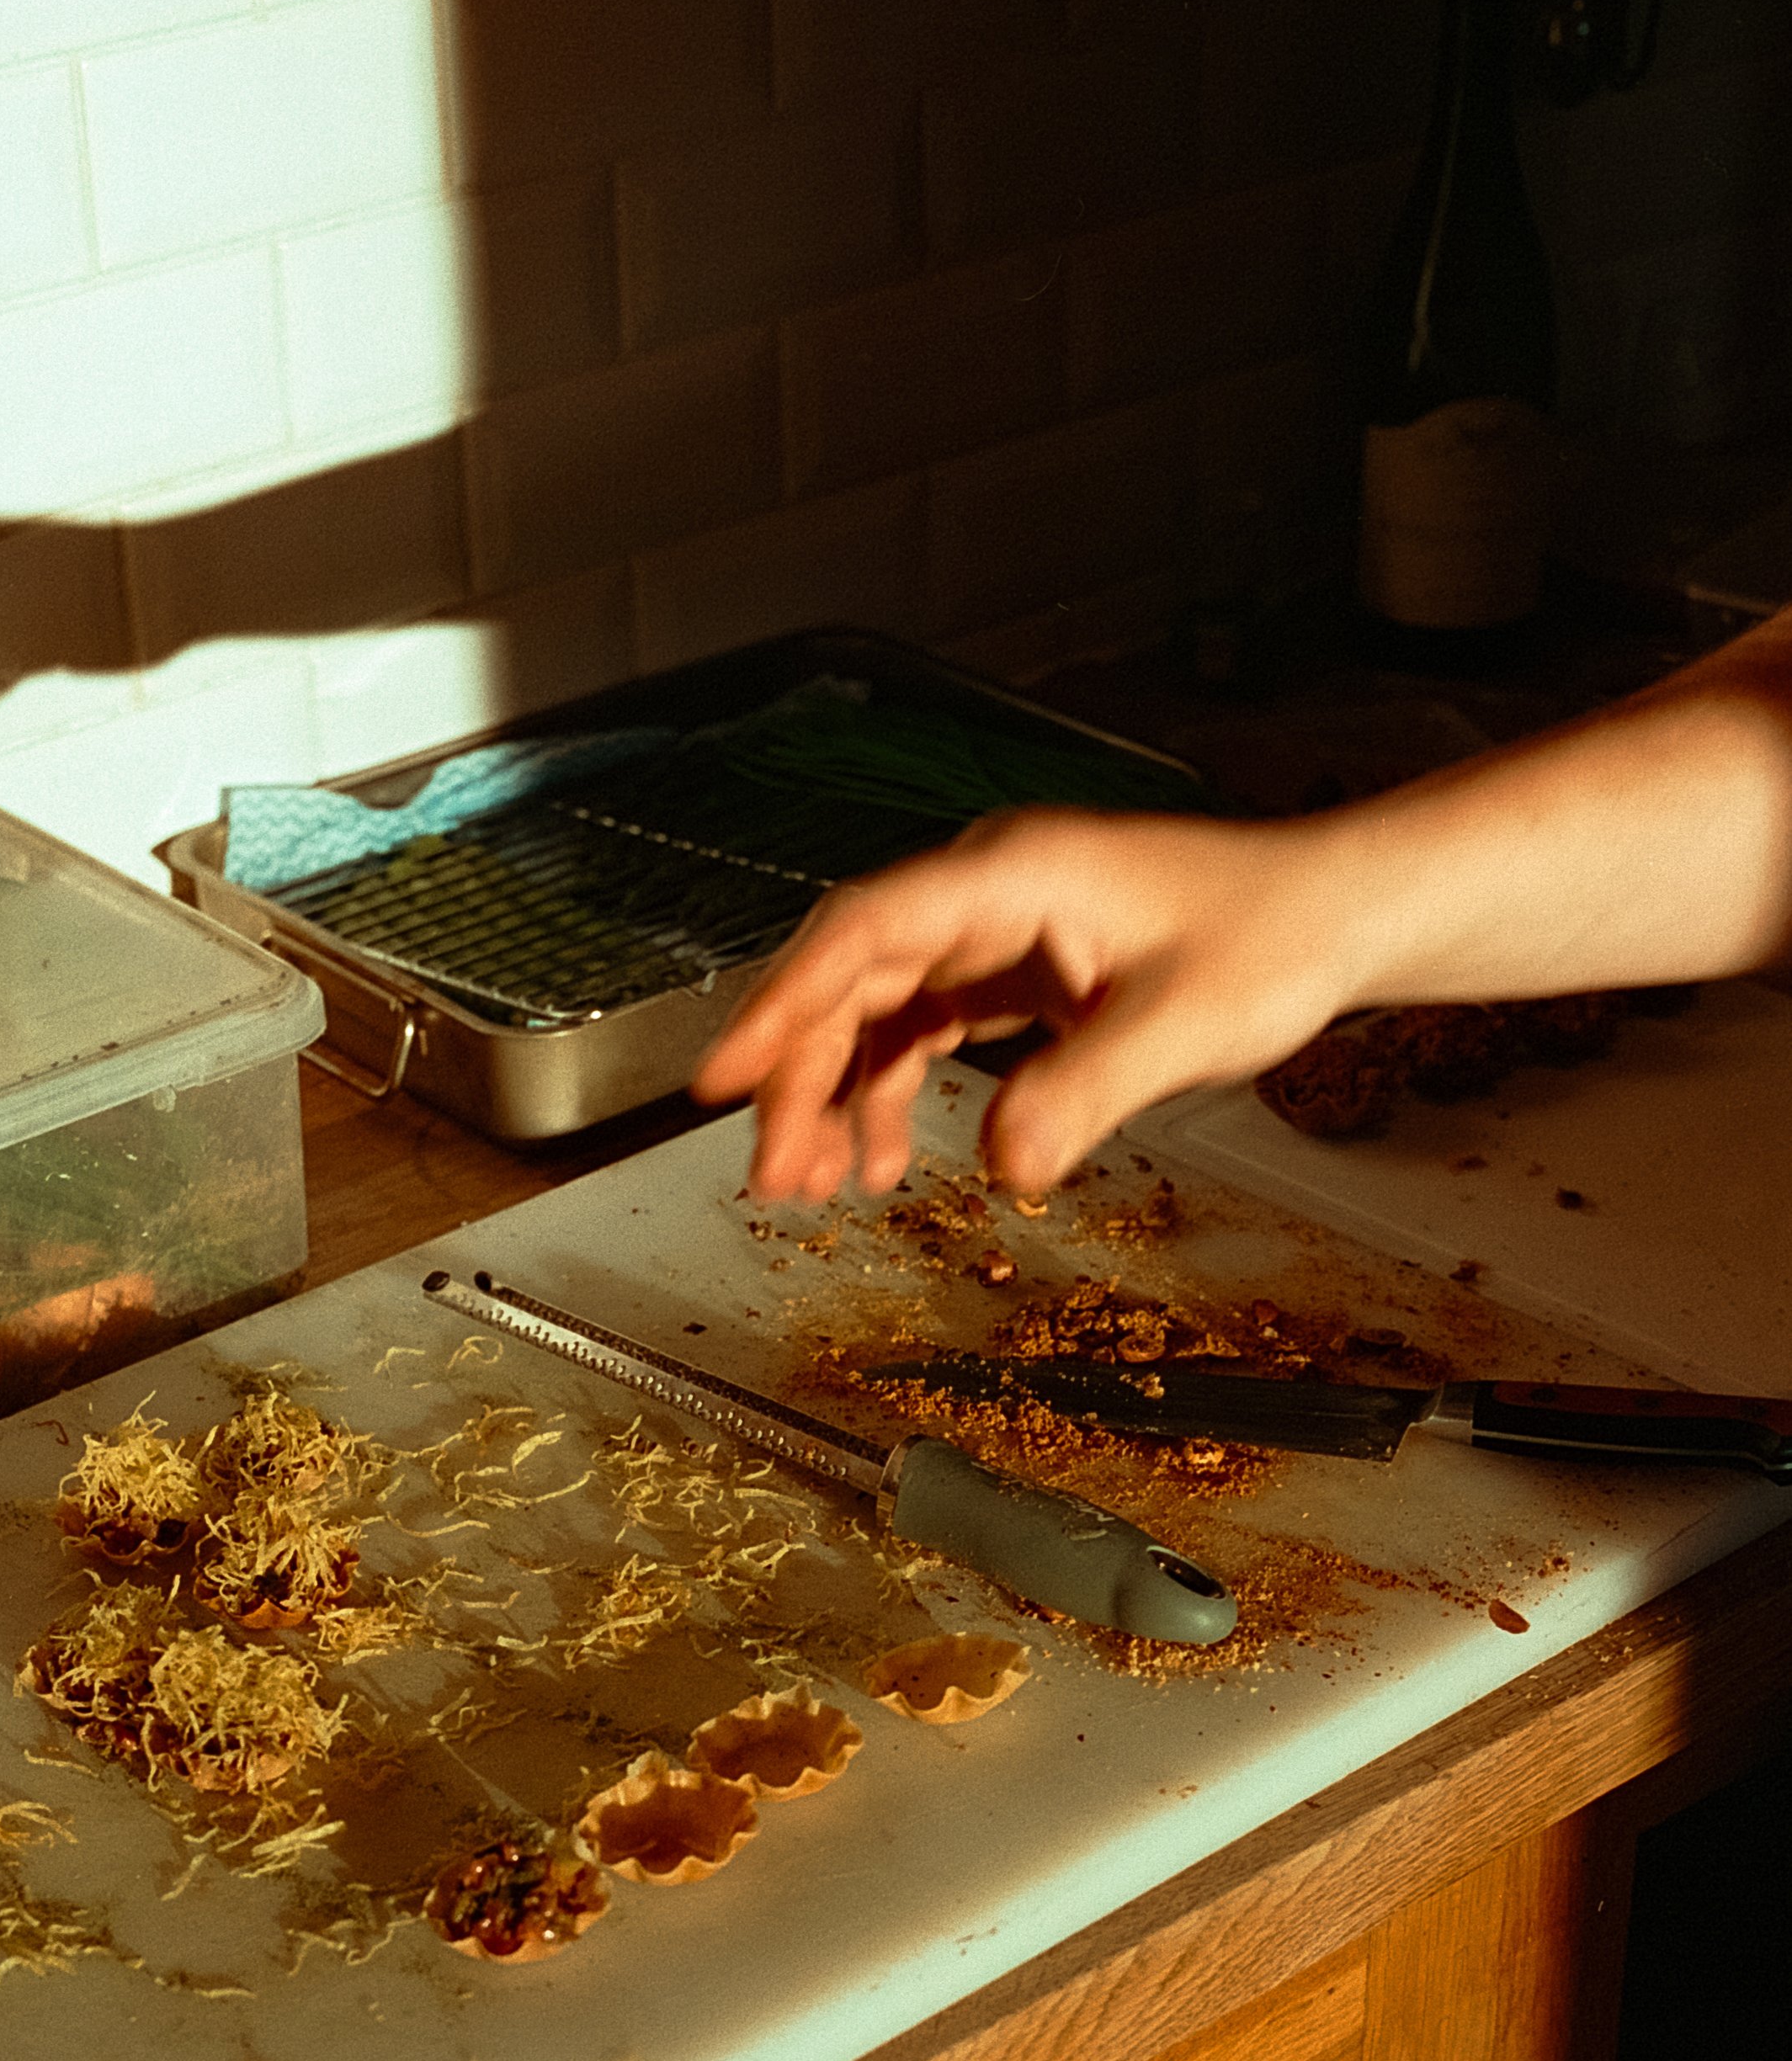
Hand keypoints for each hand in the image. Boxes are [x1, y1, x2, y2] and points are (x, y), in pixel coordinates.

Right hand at [693, 805, 1354, 1200]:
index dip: (785, 1004)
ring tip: (811, 1187)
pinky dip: (890, 1093)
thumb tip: (1008, 1169)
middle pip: (852, 978)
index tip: (727, 1075)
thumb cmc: (1274, 936)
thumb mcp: (1188, 1025)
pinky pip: (921, 1028)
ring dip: (837, 1095)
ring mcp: (997, 928)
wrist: (1333, 917)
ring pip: (877, 1008)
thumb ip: (1089, 1091)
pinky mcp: (1013, 968)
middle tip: (773, 1176)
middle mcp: (989, 891)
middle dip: (800, 1077)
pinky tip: (880, 1160)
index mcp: (1015, 874)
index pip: (864, 932)